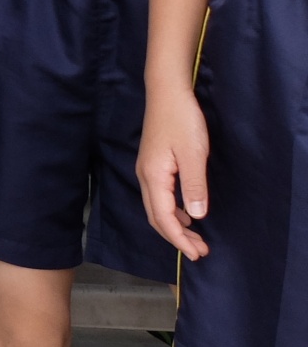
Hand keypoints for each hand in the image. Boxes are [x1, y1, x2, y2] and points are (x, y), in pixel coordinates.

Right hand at [138, 87, 210, 259]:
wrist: (167, 92)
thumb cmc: (182, 120)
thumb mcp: (194, 154)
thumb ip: (194, 186)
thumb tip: (196, 216)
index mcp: (154, 176)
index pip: (164, 218)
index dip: (179, 239)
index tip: (196, 254)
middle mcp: (145, 176)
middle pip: (155, 217)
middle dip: (176, 237)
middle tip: (199, 251)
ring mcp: (146, 169)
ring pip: (156, 207)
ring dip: (174, 226)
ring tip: (195, 237)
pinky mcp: (153, 163)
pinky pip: (158, 197)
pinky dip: (171, 211)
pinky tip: (186, 212)